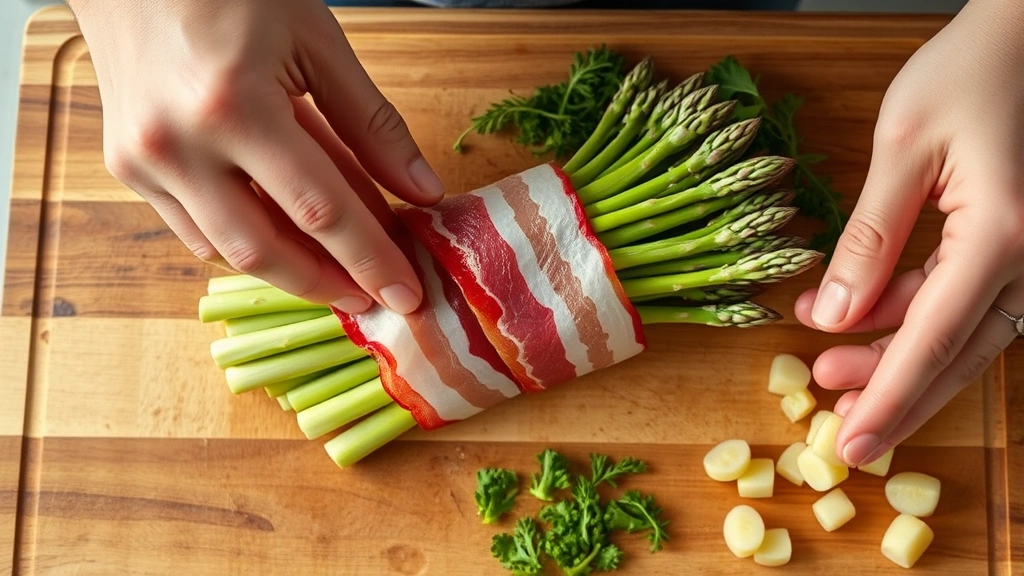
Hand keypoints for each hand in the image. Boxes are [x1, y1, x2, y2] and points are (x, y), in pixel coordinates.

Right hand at [68, 0, 444, 313]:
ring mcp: (144, 161)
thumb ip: (372, 124)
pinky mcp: (128, 168)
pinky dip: (248, 242)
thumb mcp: (317, 43)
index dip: (369, 259)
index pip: (319, 210)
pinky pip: (196, 229)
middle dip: (328, 283)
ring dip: (290, 270)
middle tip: (374, 297)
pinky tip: (288, 241)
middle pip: (266, 249)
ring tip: (341, 274)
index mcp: (233, 105)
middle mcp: (177, 144)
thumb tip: (422, 191)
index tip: (406, 294)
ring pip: (228, 250)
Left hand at [794, 0, 1023, 466]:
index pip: (934, 339)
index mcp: (1003, 234)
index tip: (851, 445)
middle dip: (892, 397)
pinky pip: (965, 301)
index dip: (889, 399)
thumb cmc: (970, 72)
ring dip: (896, 360)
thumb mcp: (903, 146)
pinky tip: (859, 318)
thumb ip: (868, 238)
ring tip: (829, 372)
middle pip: (956, 355)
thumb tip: (830, 317)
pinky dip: (912, 318)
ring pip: (961, 335)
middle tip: (834, 425)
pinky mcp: (1014, 245)